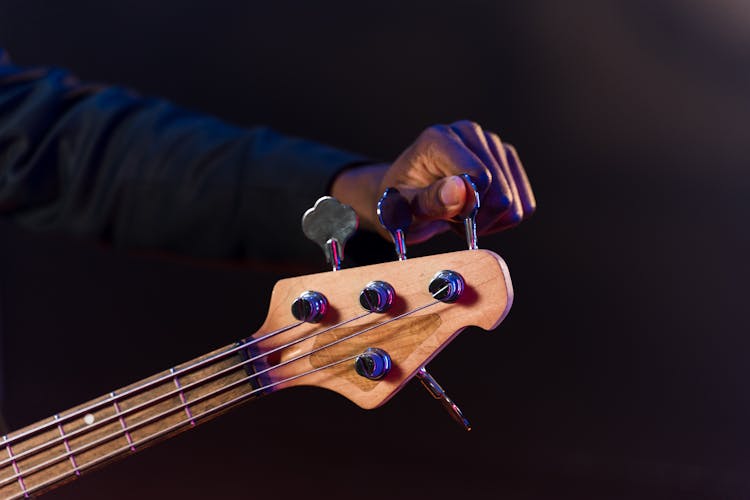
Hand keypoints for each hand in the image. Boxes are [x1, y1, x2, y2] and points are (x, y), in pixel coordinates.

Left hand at [331, 120, 535, 242]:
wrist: (405, 200)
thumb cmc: (399, 205)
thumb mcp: (402, 210)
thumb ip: (429, 200)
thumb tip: (462, 190)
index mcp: (438, 139)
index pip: (479, 177)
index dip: (469, 210)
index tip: (448, 219)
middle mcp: (468, 133)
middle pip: (501, 194)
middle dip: (478, 219)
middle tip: (451, 221)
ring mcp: (491, 144)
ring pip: (515, 204)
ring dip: (488, 221)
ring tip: (459, 214)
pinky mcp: (507, 159)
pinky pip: (524, 206)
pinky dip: (502, 220)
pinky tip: (478, 213)